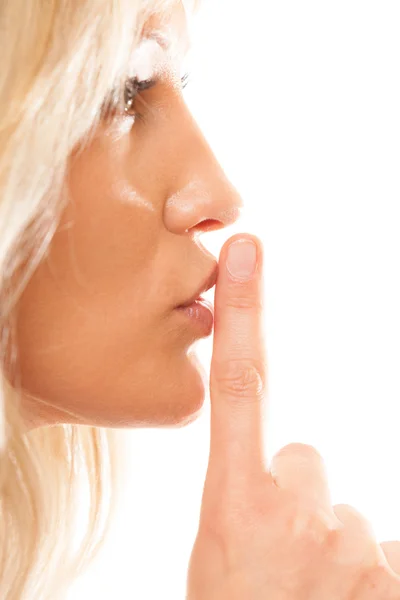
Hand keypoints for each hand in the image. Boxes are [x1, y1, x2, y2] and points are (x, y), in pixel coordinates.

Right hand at [186, 233, 399, 598]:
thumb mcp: (219, 553)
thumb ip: (251, 495)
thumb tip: (298, 467)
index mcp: (234, 505)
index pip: (240, 385)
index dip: (245, 312)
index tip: (248, 250)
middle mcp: (295, 512)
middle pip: (305, 465)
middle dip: (297, 499)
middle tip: (279, 556)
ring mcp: (350, 546)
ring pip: (346, 515)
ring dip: (331, 546)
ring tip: (308, 593)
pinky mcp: (391, 570)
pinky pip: (384, 551)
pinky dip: (368, 573)